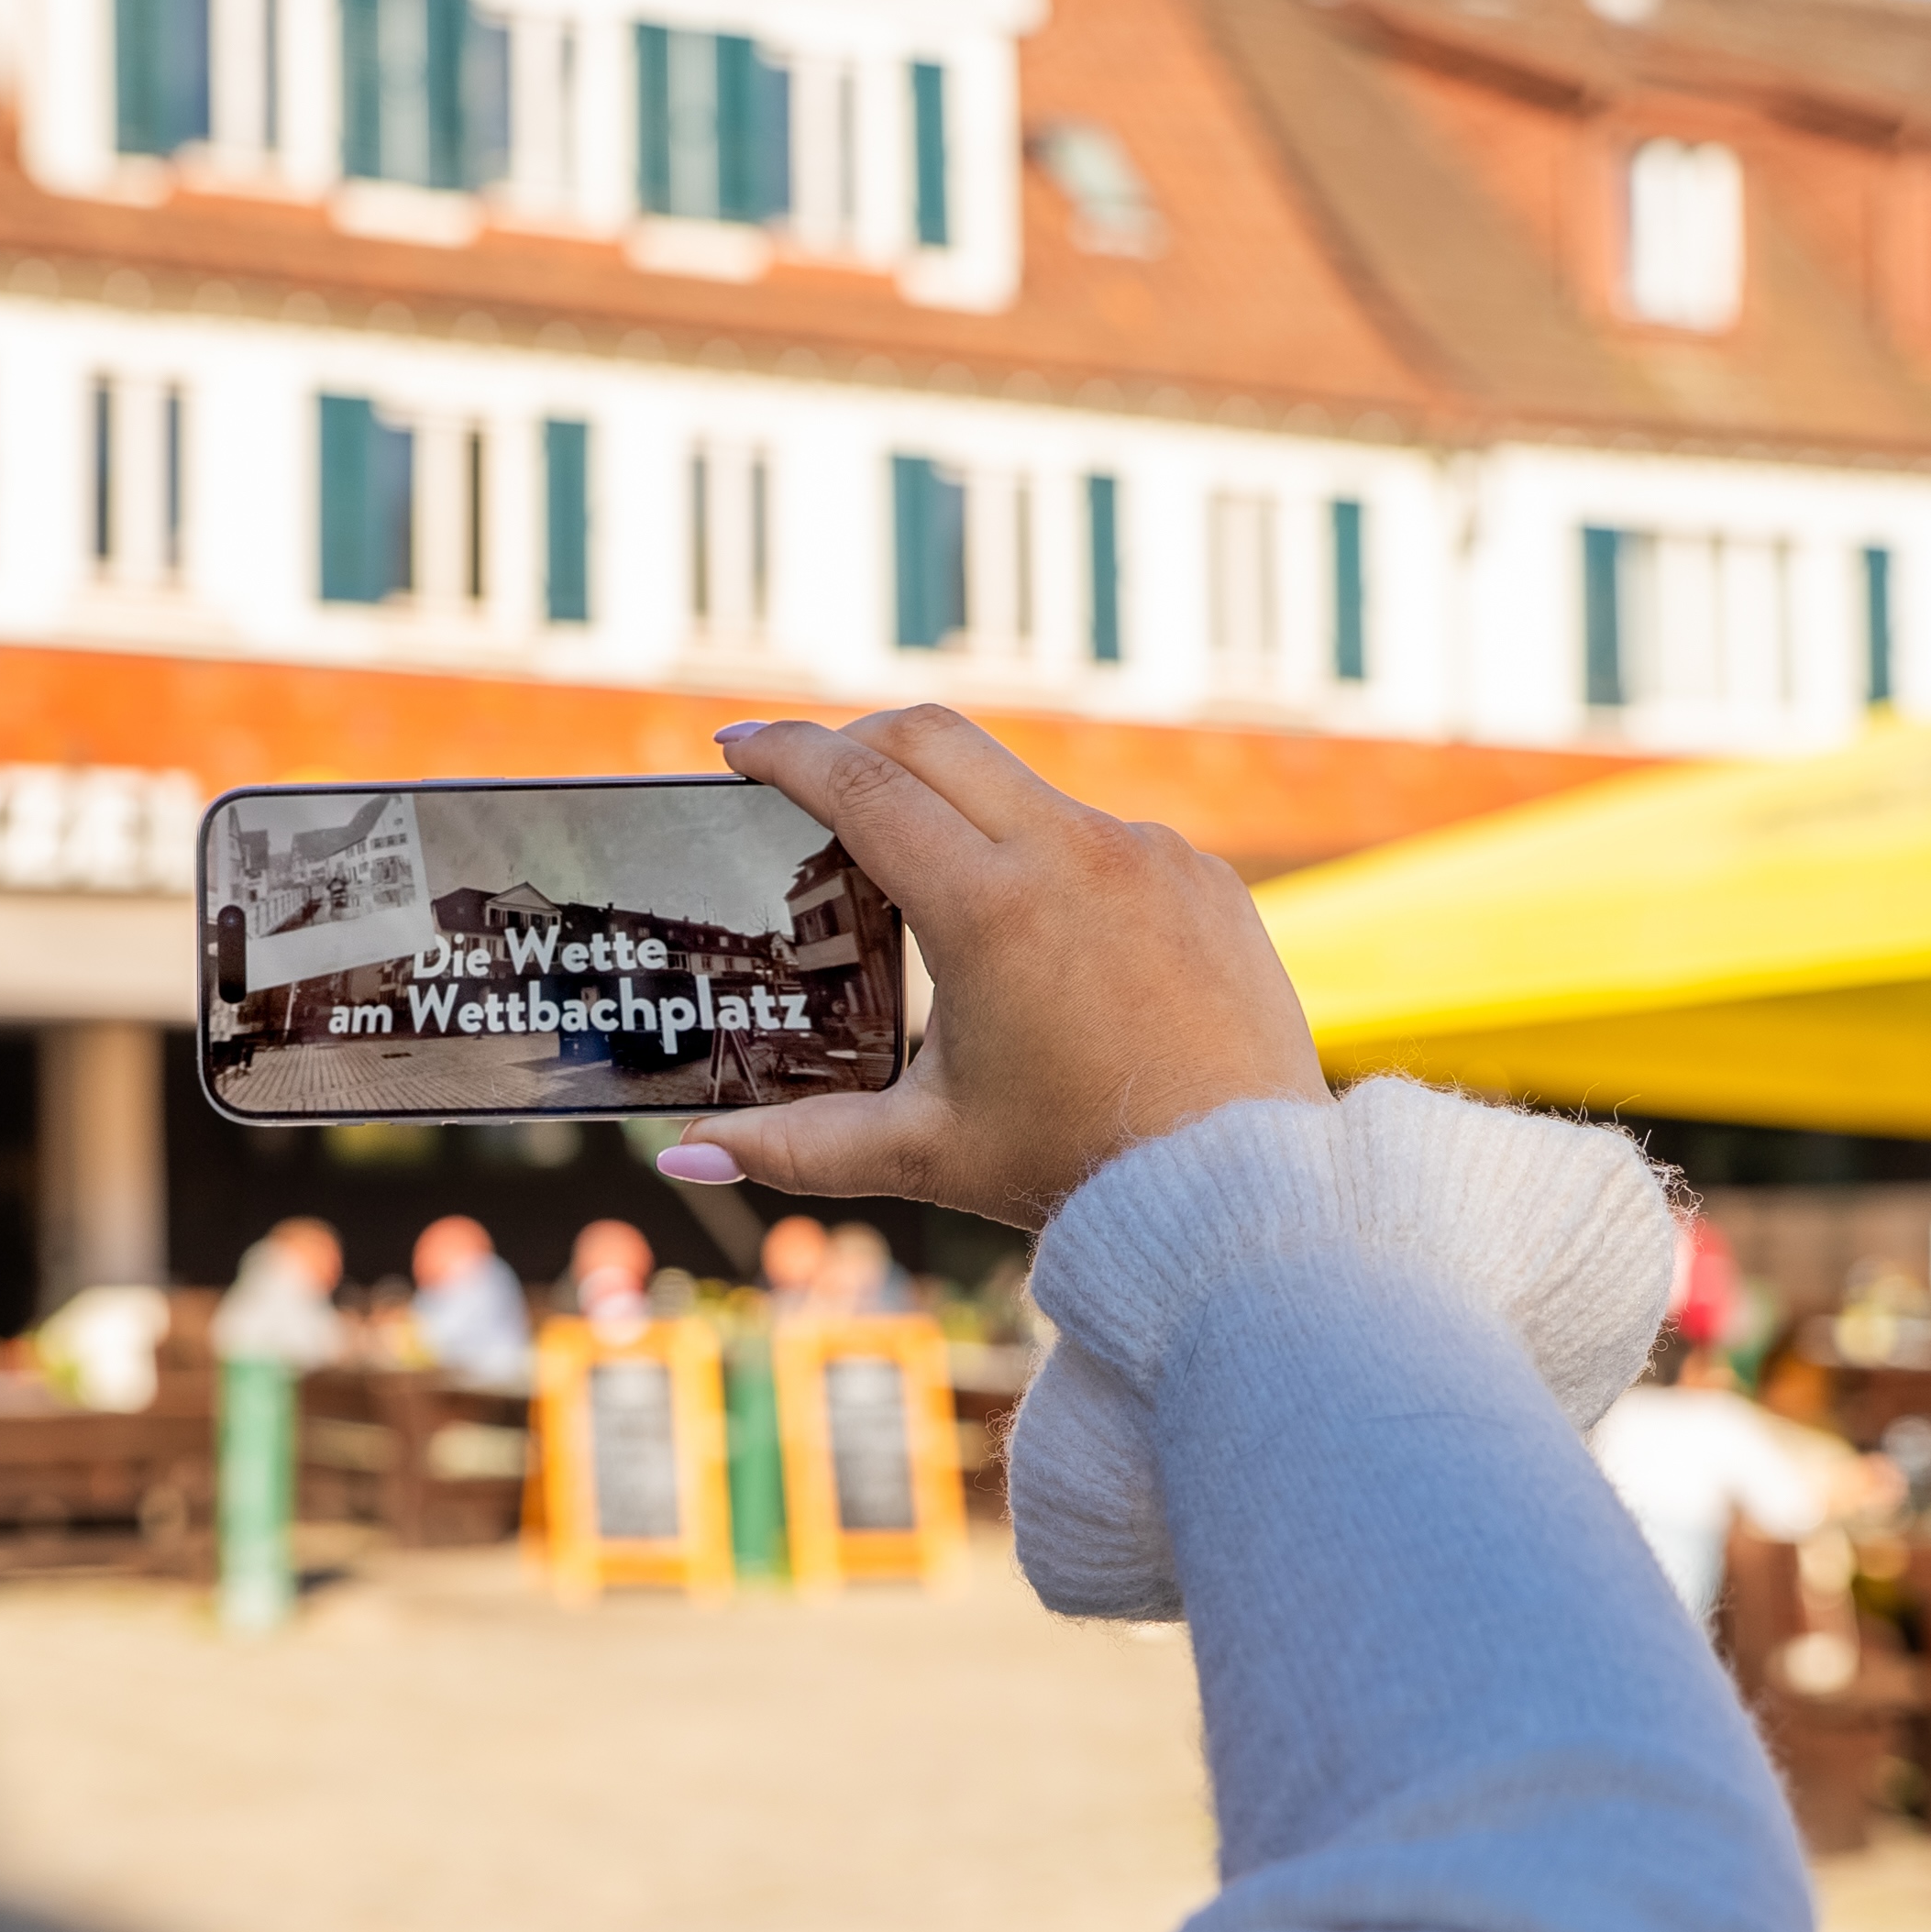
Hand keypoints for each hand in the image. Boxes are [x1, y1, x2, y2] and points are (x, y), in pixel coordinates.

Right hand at [664, 705, 1328, 1229]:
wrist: (1244, 1192)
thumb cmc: (1079, 1169)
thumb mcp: (924, 1152)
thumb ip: (794, 1145)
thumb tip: (686, 1153)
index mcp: (989, 906)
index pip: (861, 785)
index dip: (785, 753)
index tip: (738, 747)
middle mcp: (1073, 852)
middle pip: (934, 739)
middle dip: (856, 743)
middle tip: (807, 777)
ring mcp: (1149, 855)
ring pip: (1024, 789)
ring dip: (960, 808)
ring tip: (925, 878)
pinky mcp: (1204, 878)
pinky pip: (1105, 839)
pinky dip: (1049, 860)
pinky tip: (1039, 936)